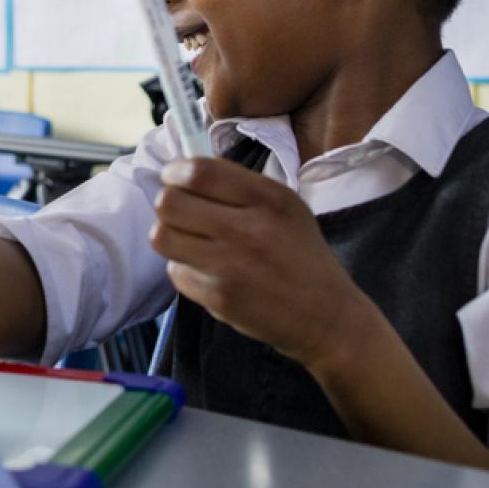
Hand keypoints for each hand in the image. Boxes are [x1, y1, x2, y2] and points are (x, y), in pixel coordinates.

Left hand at [148, 158, 374, 369]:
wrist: (326, 316)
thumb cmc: (302, 255)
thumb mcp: (286, 206)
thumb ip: (240, 185)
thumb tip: (186, 170)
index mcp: (267, 198)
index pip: (198, 172)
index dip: (174, 172)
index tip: (174, 177)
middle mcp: (247, 229)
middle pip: (169, 203)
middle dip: (168, 204)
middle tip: (181, 211)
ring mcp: (229, 266)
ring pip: (162, 237)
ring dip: (170, 235)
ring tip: (189, 239)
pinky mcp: (218, 297)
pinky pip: (176, 272)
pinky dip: (185, 269)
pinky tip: (206, 269)